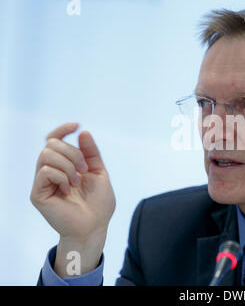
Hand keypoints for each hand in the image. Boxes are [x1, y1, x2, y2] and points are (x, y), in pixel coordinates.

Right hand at [30, 123, 115, 275]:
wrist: (95, 226)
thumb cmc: (98, 203)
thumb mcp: (99, 172)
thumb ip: (91, 153)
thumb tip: (82, 132)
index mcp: (64, 165)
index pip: (54, 140)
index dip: (62, 129)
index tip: (76, 125)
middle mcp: (50, 171)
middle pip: (51, 144)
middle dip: (73, 153)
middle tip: (84, 170)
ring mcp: (43, 182)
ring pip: (47, 154)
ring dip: (69, 165)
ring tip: (77, 182)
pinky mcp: (38, 193)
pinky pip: (45, 171)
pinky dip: (61, 176)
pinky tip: (68, 190)